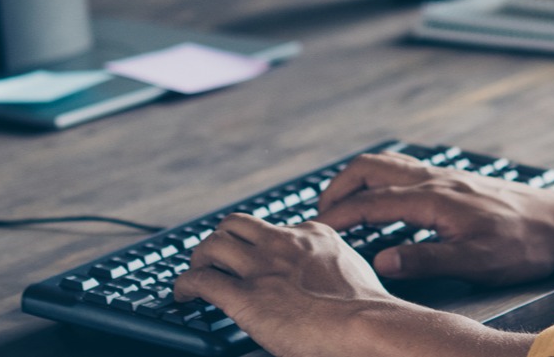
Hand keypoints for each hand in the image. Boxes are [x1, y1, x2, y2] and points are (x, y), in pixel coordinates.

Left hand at [171, 213, 424, 356]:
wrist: (371, 328)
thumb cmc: (371, 315)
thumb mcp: (354, 275)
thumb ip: (335, 272)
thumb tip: (326, 291)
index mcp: (315, 237)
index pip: (275, 229)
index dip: (260, 245)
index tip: (256, 259)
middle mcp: (284, 243)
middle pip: (236, 224)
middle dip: (221, 239)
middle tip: (214, 258)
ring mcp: (263, 267)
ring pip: (213, 243)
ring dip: (200, 258)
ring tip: (196, 273)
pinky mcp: (246, 296)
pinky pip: (201, 280)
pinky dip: (185, 285)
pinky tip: (182, 295)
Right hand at [312, 152, 553, 284]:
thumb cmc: (523, 244)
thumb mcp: (475, 261)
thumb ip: (425, 260)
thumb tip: (380, 260)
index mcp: (433, 199)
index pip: (370, 203)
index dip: (338, 216)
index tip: (315, 231)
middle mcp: (434, 179)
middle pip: (370, 168)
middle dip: (339, 187)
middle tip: (321, 212)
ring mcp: (444, 176)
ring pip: (388, 164)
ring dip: (359, 179)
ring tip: (343, 202)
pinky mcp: (454, 180)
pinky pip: (405, 169)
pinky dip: (381, 178)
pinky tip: (386, 198)